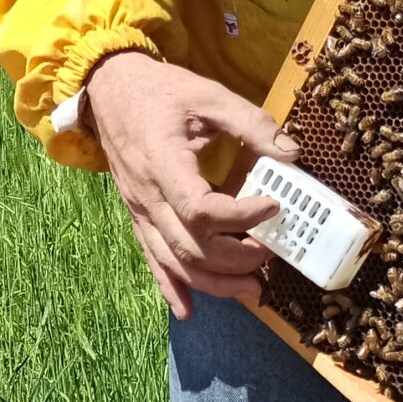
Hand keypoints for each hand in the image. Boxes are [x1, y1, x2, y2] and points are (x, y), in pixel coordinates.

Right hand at [82, 50, 296, 319]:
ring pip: (173, 261)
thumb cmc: (159, 91)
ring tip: (253, 291)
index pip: (200, 208)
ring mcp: (140, 210)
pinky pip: (151, 258)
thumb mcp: (208, 95)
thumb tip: (293, 153)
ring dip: (214, 283)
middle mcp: (147, 196)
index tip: (275, 206)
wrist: (109, 90)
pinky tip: (186, 311)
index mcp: (163, 163)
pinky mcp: (138, 215)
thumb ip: (251, 122)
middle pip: (190, 246)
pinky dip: (169, 287)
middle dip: (237, 259)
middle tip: (272, 252)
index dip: (241, 216)